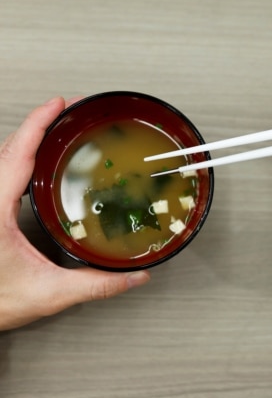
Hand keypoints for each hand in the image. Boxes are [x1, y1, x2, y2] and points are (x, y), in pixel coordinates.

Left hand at [0, 97, 149, 330]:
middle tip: (68, 110)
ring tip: (57, 129)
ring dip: (30, 140)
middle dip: (41, 124)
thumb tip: (132, 276)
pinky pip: (3, 173)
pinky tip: (38, 164)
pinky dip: (22, 158)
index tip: (59, 104)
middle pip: (10, 148)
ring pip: (3, 159)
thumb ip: (96, 284)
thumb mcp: (49, 293)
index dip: (39, 124)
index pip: (17, 154)